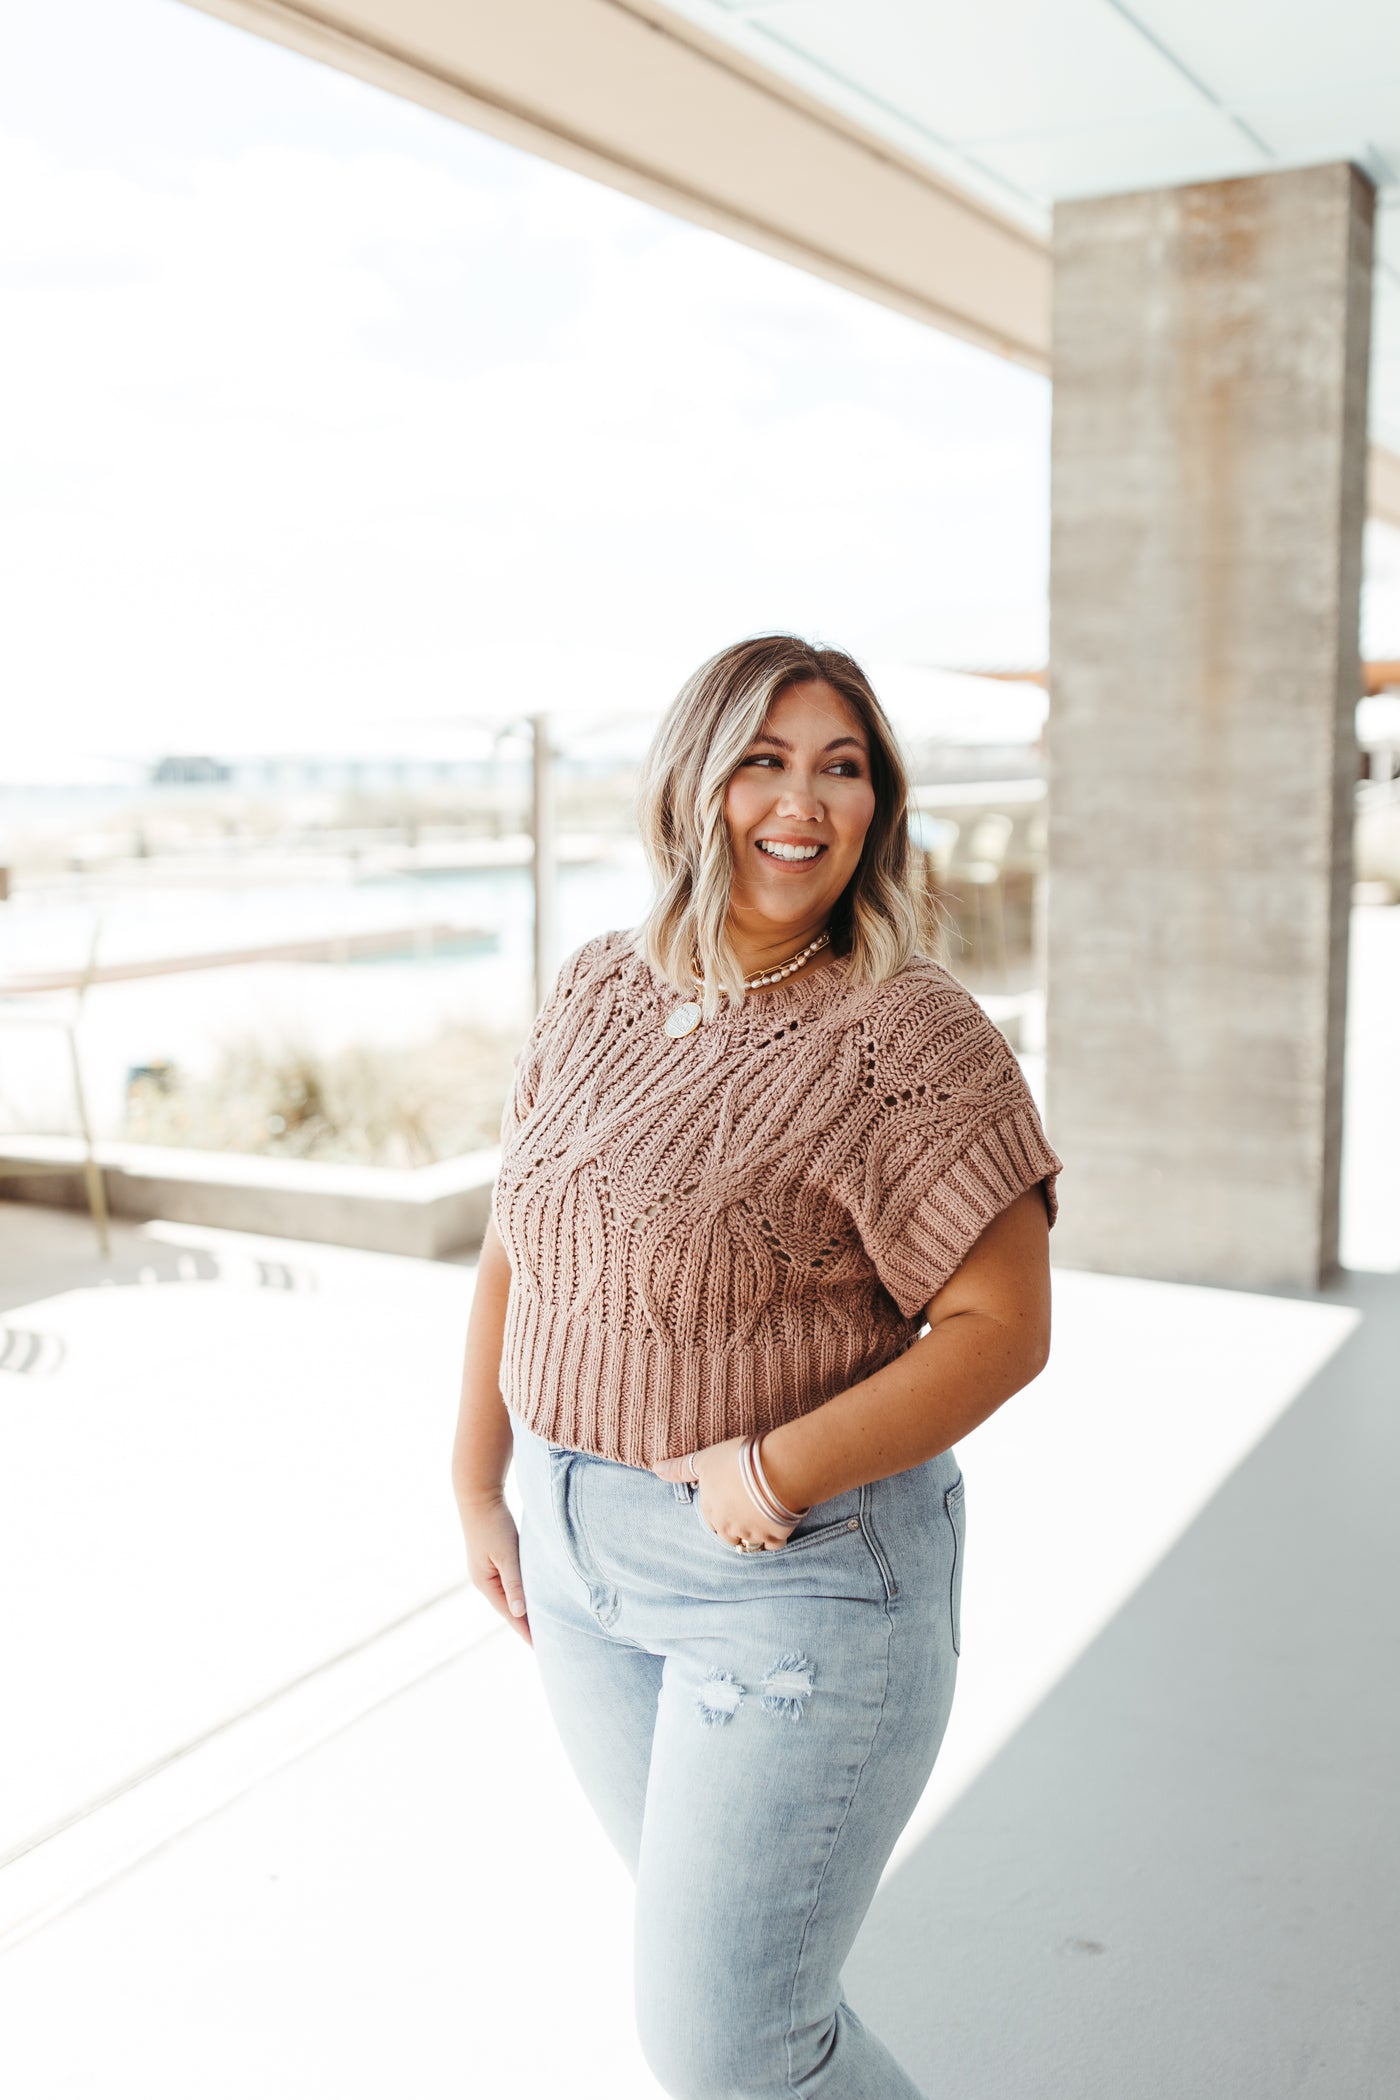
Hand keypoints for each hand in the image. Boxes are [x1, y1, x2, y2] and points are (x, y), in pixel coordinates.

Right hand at [458, 1490, 532, 1643]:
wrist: (479, 1496)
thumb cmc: (493, 1524)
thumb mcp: (506, 1554)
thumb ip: (514, 1582)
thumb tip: (519, 1613)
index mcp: (485, 1583)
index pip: (510, 1614)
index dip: (525, 1630)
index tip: (540, 1648)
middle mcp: (484, 1581)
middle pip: (509, 1609)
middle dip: (525, 1625)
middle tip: (546, 1643)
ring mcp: (487, 1571)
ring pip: (510, 1597)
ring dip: (524, 1609)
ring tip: (542, 1624)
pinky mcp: (493, 1559)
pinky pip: (510, 1583)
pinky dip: (522, 1593)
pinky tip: (532, 1597)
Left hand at [651, 1435, 797, 1550]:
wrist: (775, 1467)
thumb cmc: (738, 1459)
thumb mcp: (705, 1459)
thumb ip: (680, 1468)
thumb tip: (655, 1468)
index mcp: (710, 1510)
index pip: (710, 1520)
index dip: (720, 1510)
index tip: (731, 1498)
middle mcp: (727, 1527)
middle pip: (728, 1536)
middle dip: (735, 1526)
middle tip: (748, 1506)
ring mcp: (750, 1534)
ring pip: (750, 1542)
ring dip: (754, 1532)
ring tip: (764, 1513)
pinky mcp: (774, 1535)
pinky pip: (773, 1544)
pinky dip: (775, 1536)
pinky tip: (779, 1520)